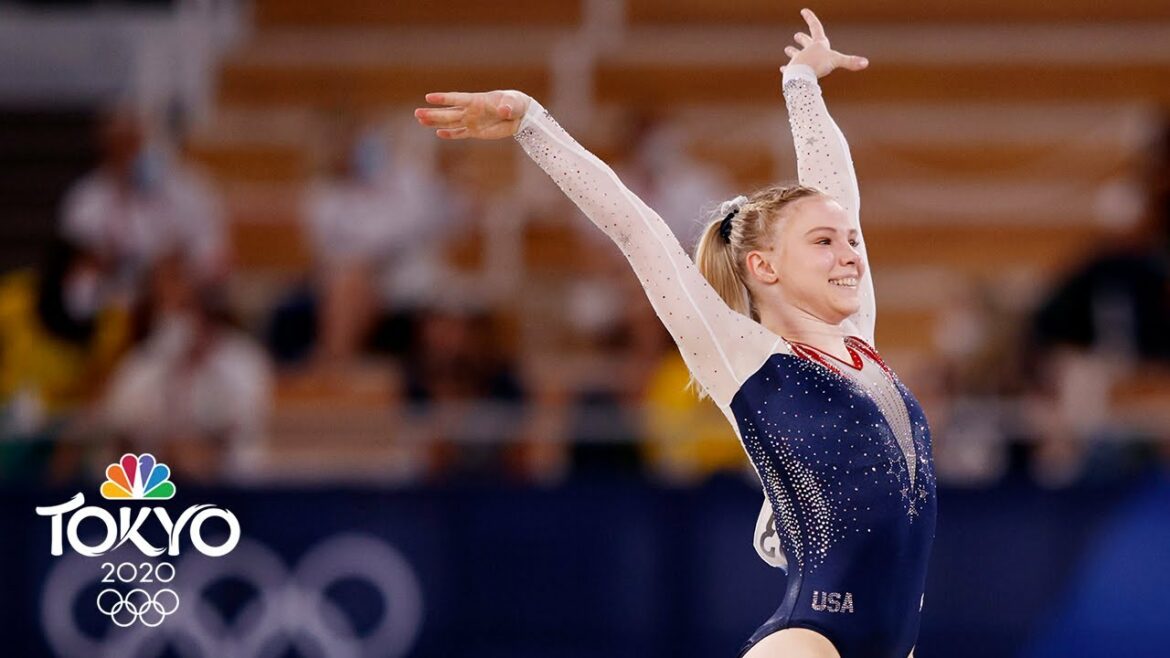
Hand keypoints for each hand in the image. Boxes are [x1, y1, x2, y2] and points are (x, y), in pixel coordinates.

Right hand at [414, 90, 531, 139]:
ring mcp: (472, 120)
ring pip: (450, 122)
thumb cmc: (515, 104)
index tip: (429, 97)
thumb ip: (507, 107)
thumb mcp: (513, 104)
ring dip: (436, 122)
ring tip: (420, 120)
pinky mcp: (476, 131)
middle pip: (448, 112)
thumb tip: (503, 111)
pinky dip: (450, 134)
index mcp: (477, 100)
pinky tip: (438, 133)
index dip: (443, 99)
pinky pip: (460, 133)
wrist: (519, 114)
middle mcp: (471, 110)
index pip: (457, 99)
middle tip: (417, 113)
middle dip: (433, 113)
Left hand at [782, 8, 867, 78]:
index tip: (803, 10)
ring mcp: (799, 60)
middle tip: (796, 35)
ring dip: (792, 52)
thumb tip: (866, 63)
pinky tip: (781, 69)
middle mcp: (807, 50)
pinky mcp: (792, 69)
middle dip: (802, 38)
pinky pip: (789, 69)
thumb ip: (850, 62)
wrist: (801, 74)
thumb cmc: (818, 65)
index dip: (810, 18)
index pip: (815, 27)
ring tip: (786, 49)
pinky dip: (786, 69)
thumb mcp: (836, 61)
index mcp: (818, 44)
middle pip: (805, 42)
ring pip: (795, 55)